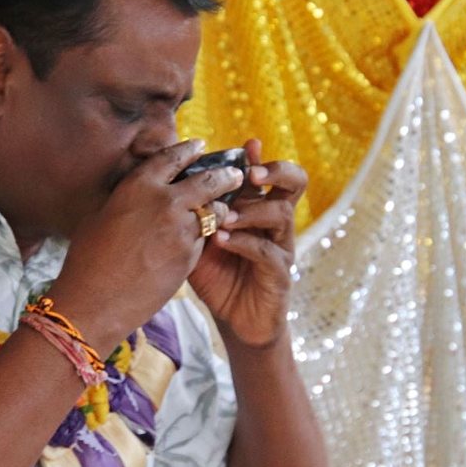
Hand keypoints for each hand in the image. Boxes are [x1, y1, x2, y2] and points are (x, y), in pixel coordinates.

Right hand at [50, 139, 244, 352]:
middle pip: (207, 179)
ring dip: (222, 209)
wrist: (96, 300)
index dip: (188, 149)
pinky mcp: (189, 256)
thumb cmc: (88, 260)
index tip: (199, 146)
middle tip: (235, 173)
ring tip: (227, 208)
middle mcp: (163, 201)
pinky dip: (208, 236)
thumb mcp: (100, 216)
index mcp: (137, 185)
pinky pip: (205, 239)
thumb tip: (137, 193)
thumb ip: (126, 199)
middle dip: (225, 175)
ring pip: (214, 211)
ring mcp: (180, 229)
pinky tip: (210, 238)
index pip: (172, 158)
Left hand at [189, 138, 304, 347]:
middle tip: (253, 172)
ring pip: (281, 214)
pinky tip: (222, 239)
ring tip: (225, 214)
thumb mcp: (201, 239)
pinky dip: (244, 242)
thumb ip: (197, 212)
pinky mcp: (280, 274)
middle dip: (276, 171)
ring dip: (252, 209)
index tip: (247, 145)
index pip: (270, 175)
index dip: (261, 157)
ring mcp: (281, 248)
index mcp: (260, 209)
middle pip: (294, 184)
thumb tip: (171, 182)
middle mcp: (276, 224)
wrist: (234, 321)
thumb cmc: (216, 276)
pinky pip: (267, 252)